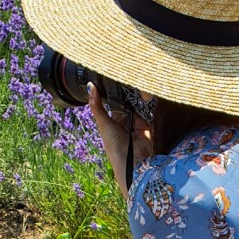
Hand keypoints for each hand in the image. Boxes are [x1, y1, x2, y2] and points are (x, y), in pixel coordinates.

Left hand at [87, 82, 153, 202]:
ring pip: (137, 104)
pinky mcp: (148, 124)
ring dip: (137, 96)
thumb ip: (97, 105)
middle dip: (126, 92)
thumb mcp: (103, 124)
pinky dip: (147, 103)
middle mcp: (125, 120)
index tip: (112, 75)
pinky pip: (148, 110)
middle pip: (126, 101)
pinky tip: (145, 91)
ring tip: (135, 80)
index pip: (113, 101)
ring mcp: (137, 122)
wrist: (133, 164)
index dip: (113, 90)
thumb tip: (90, 86)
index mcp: (111, 120)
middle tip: (126, 75)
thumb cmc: (114, 148)